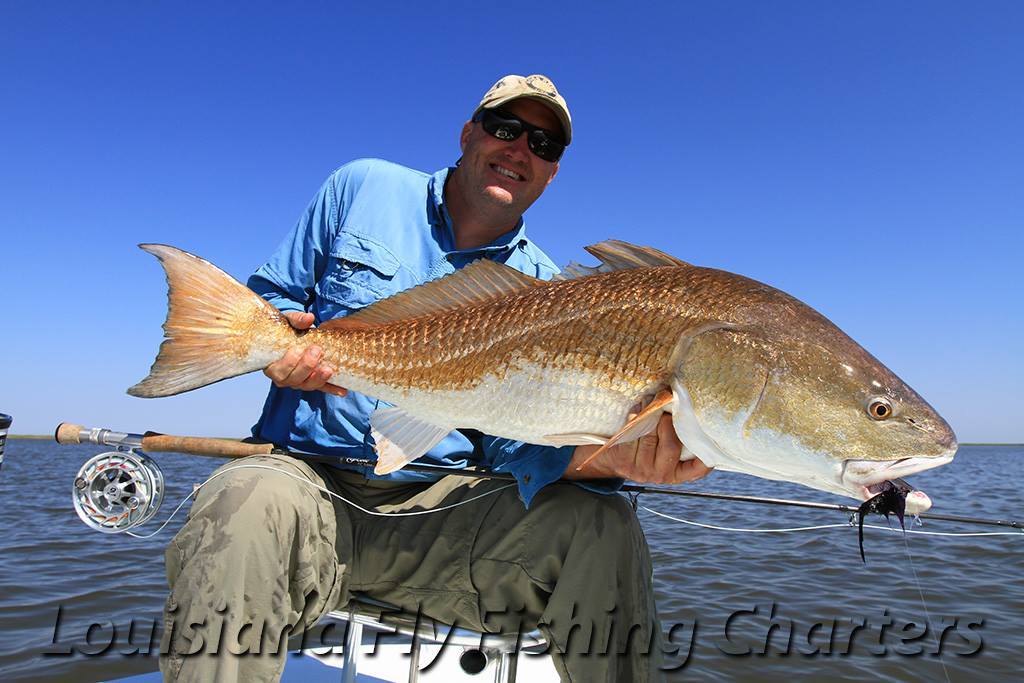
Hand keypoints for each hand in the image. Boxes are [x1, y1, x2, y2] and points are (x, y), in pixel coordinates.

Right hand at [263, 311, 347, 396]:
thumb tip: (309, 318)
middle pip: (294, 380)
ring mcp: (299, 382)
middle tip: (317, 351)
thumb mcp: (289, 321)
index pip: (278, 371)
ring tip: (329, 370)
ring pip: (307, 386)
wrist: (295, 335)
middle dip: (306, 367)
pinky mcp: (312, 382)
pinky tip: (343, 391)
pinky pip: (322, 388)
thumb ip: (297, 319)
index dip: (289, 363)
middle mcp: (284, 377)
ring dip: (319, 379)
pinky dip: (332, 389)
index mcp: (273, 364)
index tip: (298, 349)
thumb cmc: (288, 329)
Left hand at [565, 413, 711, 484]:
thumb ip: (679, 437)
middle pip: (671, 445)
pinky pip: (632, 433)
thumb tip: (688, 408)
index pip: (698, 469)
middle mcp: (662, 475)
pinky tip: (638, 407)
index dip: (707, 458)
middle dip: (668, 421)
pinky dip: (635, 416)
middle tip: (667, 405)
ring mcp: (642, 470)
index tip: (712, 443)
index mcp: (677, 473)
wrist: (611, 459)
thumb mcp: (664, 448)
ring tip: (651, 400)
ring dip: (650, 413)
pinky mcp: (623, 460)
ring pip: (650, 436)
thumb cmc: (645, 446)